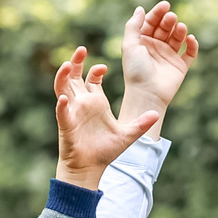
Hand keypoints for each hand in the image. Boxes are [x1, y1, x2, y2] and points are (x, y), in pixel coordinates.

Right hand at [54, 48, 162, 190]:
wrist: (90, 168)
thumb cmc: (105, 151)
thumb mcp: (128, 135)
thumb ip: (141, 124)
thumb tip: (157, 114)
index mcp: (96, 102)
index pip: (92, 79)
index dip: (96, 70)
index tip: (105, 66)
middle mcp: (82, 104)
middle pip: (75, 77)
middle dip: (77, 62)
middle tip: (82, 48)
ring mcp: (72, 112)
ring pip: (62, 88)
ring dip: (63, 77)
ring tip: (68, 65)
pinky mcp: (66, 125)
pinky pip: (61, 112)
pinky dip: (61, 105)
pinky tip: (64, 99)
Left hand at [118, 1, 198, 130]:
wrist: (147, 94)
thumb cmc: (135, 70)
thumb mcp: (129, 45)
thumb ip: (133, 25)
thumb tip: (141, 9)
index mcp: (142, 41)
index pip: (151, 22)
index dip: (158, 12)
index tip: (165, 5)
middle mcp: (156, 47)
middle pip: (165, 27)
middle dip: (169, 21)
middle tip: (171, 18)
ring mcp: (169, 56)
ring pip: (178, 38)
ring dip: (180, 31)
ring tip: (180, 28)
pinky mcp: (180, 66)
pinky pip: (190, 53)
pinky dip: (193, 45)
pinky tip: (191, 39)